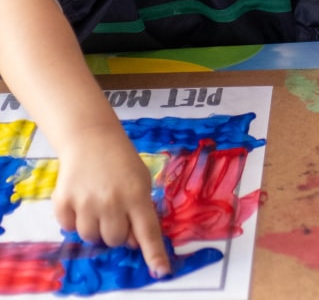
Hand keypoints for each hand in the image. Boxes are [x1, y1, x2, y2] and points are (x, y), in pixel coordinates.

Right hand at [53, 122, 170, 278]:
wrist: (91, 139)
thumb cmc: (122, 161)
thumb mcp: (141, 180)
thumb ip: (141, 210)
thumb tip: (135, 242)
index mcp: (136, 195)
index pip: (148, 231)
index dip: (154, 253)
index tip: (161, 271)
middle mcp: (111, 201)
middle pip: (115, 240)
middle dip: (117, 231)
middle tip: (115, 210)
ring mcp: (85, 203)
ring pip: (91, 237)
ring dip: (95, 226)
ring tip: (98, 203)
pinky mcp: (63, 202)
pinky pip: (69, 228)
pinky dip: (74, 219)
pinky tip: (81, 198)